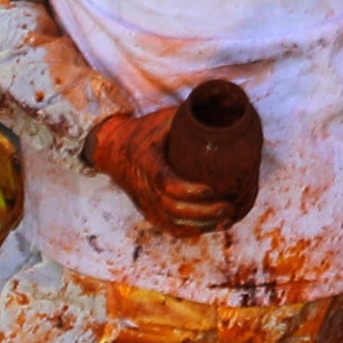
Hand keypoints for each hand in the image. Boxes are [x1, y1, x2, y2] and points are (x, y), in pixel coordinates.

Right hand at [81, 95, 256, 232]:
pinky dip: (192, 232)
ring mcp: (146, 203)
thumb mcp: (164, 119)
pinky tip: (212, 227)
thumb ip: (192, 118)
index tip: (211, 189)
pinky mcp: (150, 212)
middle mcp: (144, 187)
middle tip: (229, 206)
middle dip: (204, 212)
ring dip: (202, 224)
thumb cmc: (144, 132)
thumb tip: (228, 110)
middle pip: (173, 208)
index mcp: (147, 162)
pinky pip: (170, 229)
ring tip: (227, 218)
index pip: (165, 182)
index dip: (189, 190)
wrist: (114, 150)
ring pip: (174, 223)